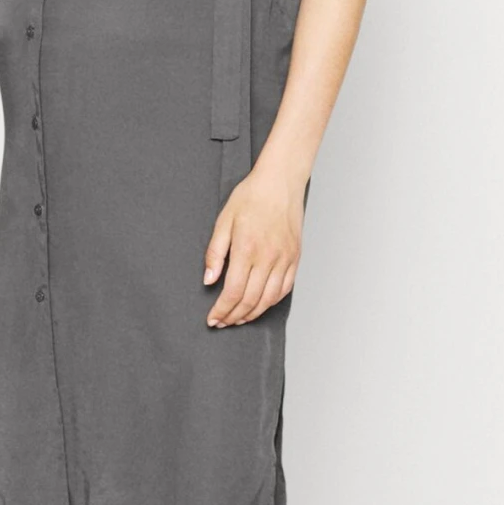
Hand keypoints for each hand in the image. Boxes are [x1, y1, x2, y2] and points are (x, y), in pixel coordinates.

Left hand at [203, 166, 305, 325]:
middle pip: (250, 300)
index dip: (221, 311)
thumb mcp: (224, 220)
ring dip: (252, 313)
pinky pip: (284, 289)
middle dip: (233, 317)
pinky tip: (260, 305)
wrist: (281, 182)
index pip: (232, 292)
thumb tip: (209, 280)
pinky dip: (271, 302)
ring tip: (239, 318)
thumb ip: (215, 253)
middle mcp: (268, 258)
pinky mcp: (295, 258)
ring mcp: (285, 259)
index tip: (213, 319)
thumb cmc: (251, 197)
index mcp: (247, 249)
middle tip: (222, 322)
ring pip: (269, 299)